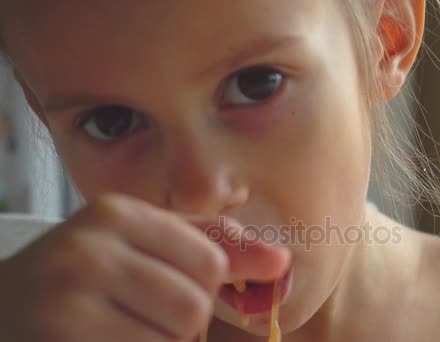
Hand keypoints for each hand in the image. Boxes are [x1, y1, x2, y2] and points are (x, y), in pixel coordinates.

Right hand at [0, 193, 289, 340]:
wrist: (6, 308)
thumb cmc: (88, 276)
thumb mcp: (146, 244)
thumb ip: (214, 244)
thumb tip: (283, 261)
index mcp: (117, 214)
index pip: (211, 261)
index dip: (204, 286)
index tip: (171, 286)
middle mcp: (89, 251)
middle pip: (193, 307)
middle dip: (181, 323)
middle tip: (140, 314)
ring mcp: (68, 304)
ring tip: (121, 329)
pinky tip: (106, 340)